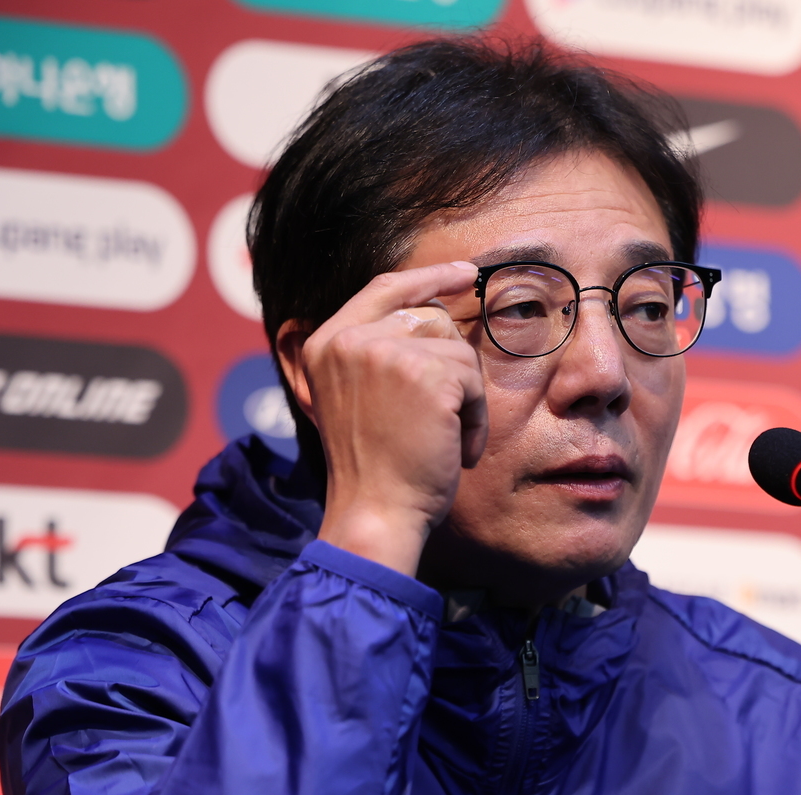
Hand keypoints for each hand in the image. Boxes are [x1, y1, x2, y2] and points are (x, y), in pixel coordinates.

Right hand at [277, 261, 485, 576]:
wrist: (375, 514)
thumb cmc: (373, 469)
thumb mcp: (355, 398)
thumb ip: (375, 353)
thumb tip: (434, 310)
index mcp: (324, 342)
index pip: (384, 288)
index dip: (428, 277)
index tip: (465, 273)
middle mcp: (349, 339)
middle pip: (430, 316)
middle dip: (451, 364)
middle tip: (442, 419)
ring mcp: (385, 352)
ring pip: (456, 346)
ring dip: (465, 395)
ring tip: (444, 437)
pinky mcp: (425, 373)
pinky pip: (472, 377)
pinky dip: (475, 417)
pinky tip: (455, 449)